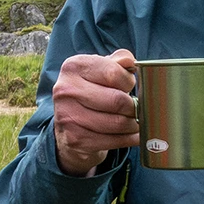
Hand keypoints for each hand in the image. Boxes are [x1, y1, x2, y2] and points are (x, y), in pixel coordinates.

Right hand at [52, 49, 138, 175]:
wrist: (68, 126)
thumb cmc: (90, 93)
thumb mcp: (100, 71)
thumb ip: (117, 62)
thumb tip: (131, 62)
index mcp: (73, 67)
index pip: (113, 73)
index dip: (129, 81)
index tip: (130, 86)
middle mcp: (66, 90)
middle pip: (117, 100)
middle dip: (134, 106)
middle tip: (137, 108)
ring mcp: (68, 116)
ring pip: (118, 122)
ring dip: (134, 124)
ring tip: (135, 121)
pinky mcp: (75, 139)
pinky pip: (114, 141)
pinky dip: (130, 139)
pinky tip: (133, 135)